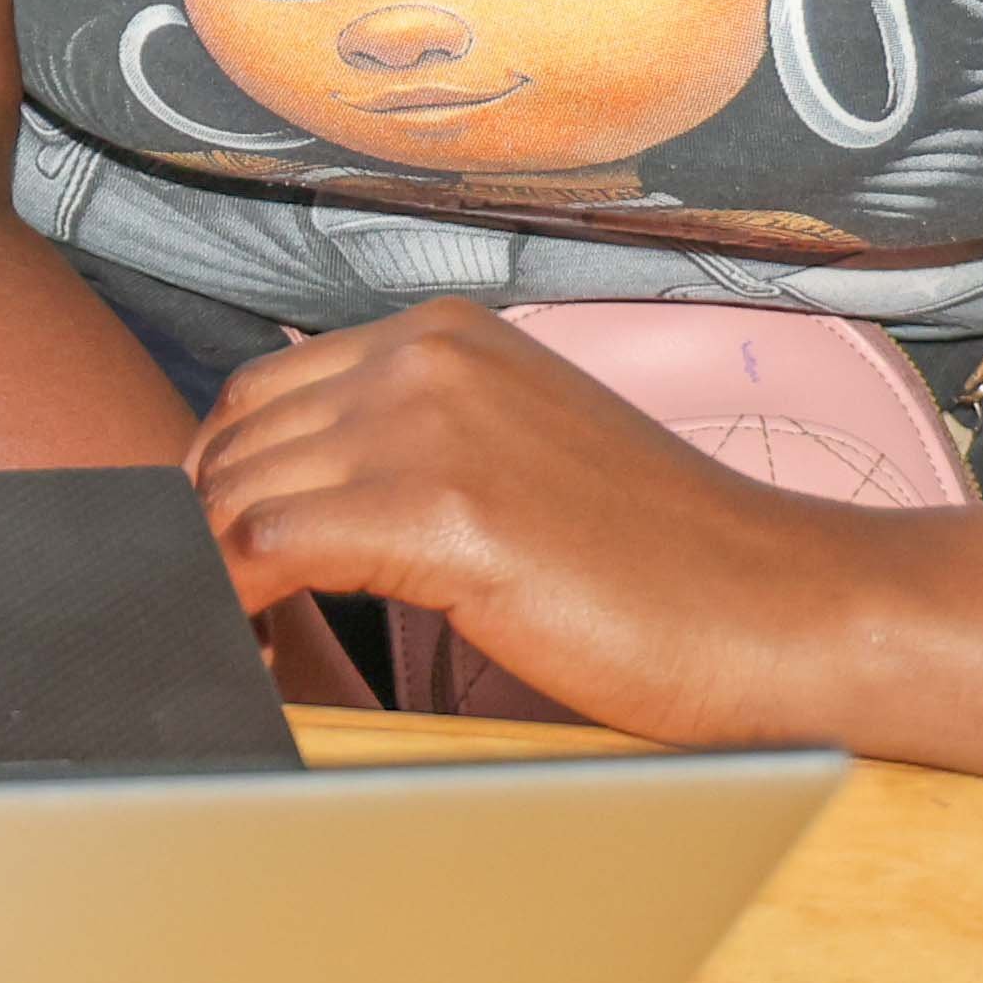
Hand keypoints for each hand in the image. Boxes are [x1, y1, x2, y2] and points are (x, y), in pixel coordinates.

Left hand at [192, 303, 849, 736]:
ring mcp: (430, 421)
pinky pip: (262, 548)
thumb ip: (415, 446)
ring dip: (213, 577)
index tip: (223, 564)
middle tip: (224, 621)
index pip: (261, 395)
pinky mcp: (439, 508)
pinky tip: (258, 650)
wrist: (777, 605)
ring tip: (241, 645)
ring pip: (233, 494)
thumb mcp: (519, 455)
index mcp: (443, 332)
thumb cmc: (660, 561)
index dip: (223, 486)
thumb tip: (300, 504)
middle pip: (234, 442)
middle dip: (206, 535)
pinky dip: (236, 605)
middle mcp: (426, 354)